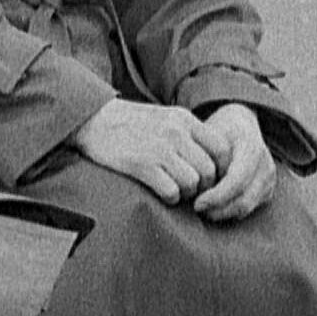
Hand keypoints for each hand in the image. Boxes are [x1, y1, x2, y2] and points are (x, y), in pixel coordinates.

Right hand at [72, 96, 216, 204]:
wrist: (94, 118)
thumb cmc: (132, 123)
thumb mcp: (166, 117)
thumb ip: (189, 134)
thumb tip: (214, 160)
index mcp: (184, 119)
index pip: (222, 148)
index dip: (221, 168)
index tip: (210, 177)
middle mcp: (176, 132)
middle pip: (209, 171)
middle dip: (203, 186)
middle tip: (191, 189)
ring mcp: (159, 148)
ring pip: (192, 183)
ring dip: (186, 193)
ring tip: (174, 189)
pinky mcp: (141, 164)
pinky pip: (171, 191)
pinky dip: (170, 198)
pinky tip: (162, 193)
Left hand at [192, 103, 276, 222]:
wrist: (242, 125)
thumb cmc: (220, 129)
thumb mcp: (209, 133)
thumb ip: (203, 155)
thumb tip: (188, 181)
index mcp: (251, 147)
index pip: (236, 181)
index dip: (216, 197)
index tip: (196, 203)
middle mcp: (265, 164)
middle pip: (243, 199)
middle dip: (218, 209)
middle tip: (197, 209)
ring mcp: (268, 179)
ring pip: (246, 208)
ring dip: (223, 213)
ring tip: (203, 209)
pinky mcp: (267, 190)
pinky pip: (249, 208)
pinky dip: (230, 211)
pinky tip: (214, 207)